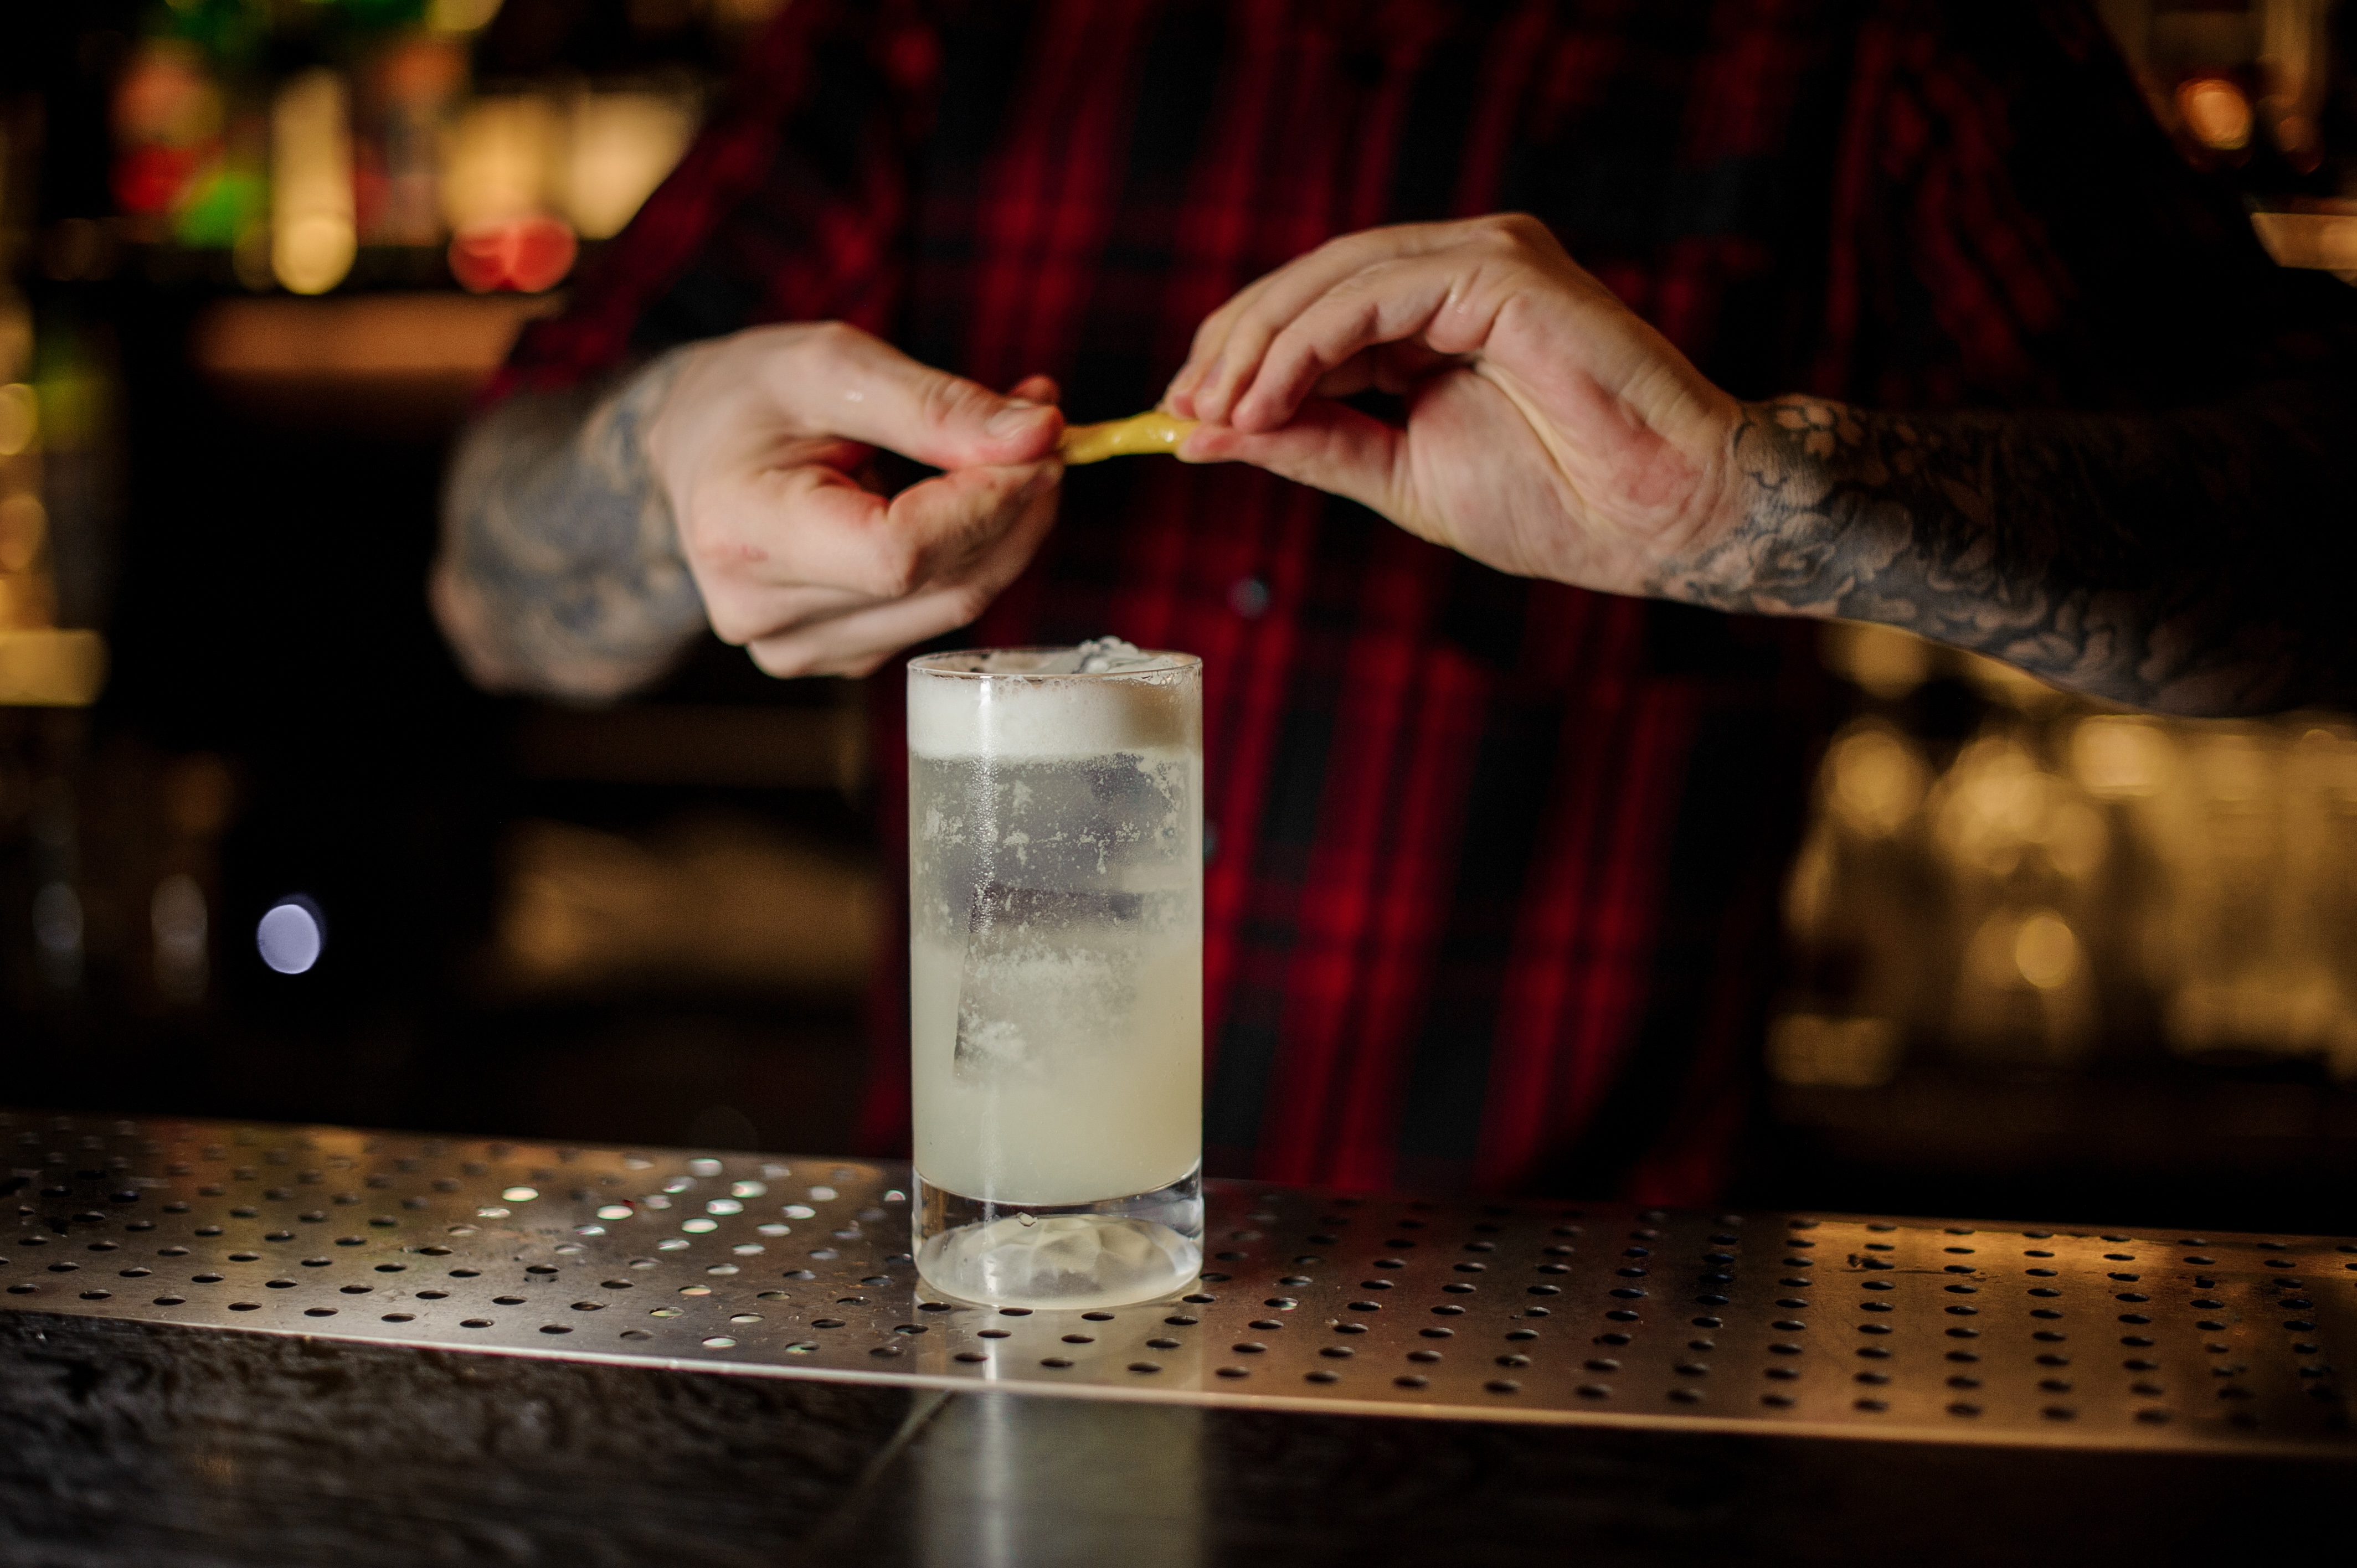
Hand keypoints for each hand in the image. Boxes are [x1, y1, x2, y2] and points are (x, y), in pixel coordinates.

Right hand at [644, 322, 1064, 676]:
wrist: (700, 446)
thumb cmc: (752, 396)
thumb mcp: (833, 366)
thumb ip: (937, 405)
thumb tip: (1039, 435)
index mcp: (744, 534)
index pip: (897, 554)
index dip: (984, 502)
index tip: (1040, 440)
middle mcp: (766, 614)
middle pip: (939, 582)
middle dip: (1014, 503)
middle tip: (1044, 430)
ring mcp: (802, 648)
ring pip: (955, 603)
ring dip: (1010, 526)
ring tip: (1015, 448)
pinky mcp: (840, 653)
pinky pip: (940, 609)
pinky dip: (978, 550)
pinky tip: (975, 494)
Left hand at [1164, 215, 1741, 593]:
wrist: (1658, 521)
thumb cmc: (1556, 503)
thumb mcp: (1399, 474)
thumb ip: (1311, 444)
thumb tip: (1206, 436)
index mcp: (1438, 310)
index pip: (1313, 310)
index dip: (1240, 356)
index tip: (1182, 414)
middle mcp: (1459, 268)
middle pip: (1312, 281)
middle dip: (1234, 346)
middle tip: (1180, 410)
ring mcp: (1485, 258)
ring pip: (1333, 278)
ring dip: (1259, 346)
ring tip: (1215, 412)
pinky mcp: (1503, 271)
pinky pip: (1374, 295)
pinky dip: (1307, 343)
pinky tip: (1267, 399)